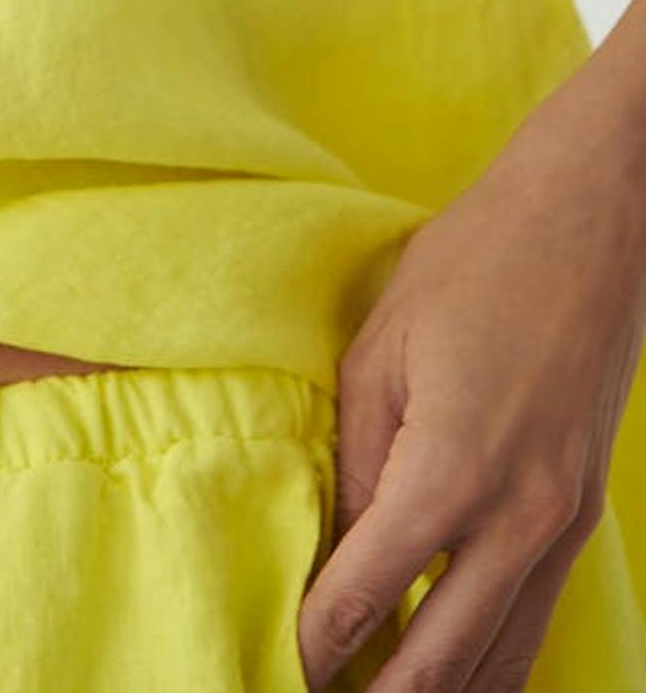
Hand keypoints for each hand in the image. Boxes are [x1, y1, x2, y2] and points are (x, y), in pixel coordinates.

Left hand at [296, 60, 645, 690]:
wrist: (590, 222)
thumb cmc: (474, 264)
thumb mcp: (383, 349)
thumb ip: (358, 457)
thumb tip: (334, 543)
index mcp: (453, 470)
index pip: (368, 594)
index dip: (316, 643)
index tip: (277, 669)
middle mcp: (520, 518)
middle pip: (442, 659)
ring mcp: (563, 524)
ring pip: (504, 659)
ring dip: (443, 692)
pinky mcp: (584, 515)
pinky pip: (538, 618)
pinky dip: (498, 662)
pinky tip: (459, 674)